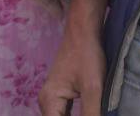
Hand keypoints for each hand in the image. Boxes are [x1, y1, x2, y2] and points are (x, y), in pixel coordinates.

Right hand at [39, 0, 106, 114]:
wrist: (82, 32)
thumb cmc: (87, 56)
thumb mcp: (93, 88)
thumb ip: (91, 114)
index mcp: (49, 100)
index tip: (91, 114)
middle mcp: (46, 102)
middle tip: (94, 112)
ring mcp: (51, 99)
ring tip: (92, 111)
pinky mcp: (59, 96)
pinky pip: (64, 114)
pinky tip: (89, 113)